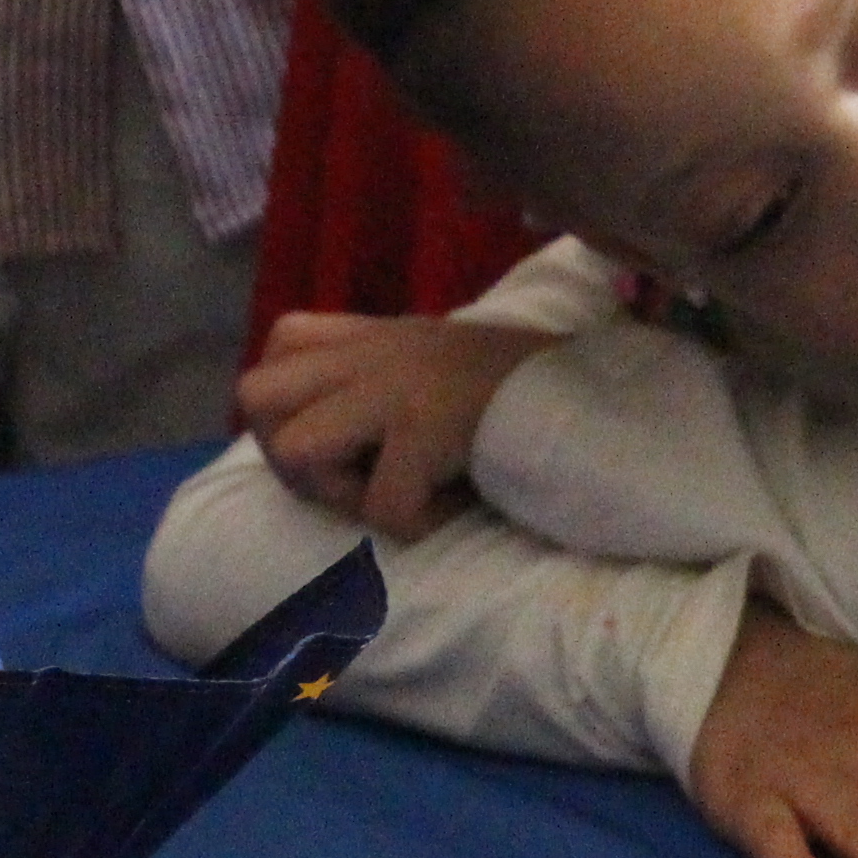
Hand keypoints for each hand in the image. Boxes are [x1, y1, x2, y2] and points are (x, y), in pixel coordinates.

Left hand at [234, 313, 561, 535]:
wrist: (604, 396)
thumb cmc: (532, 390)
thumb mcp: (444, 361)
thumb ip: (388, 374)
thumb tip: (336, 432)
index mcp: (382, 334)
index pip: (282, 342)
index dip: (293, 402)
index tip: (347, 436)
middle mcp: (378, 351)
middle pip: (254, 395)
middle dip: (289, 454)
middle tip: (352, 475)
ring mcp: (397, 386)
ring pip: (291, 449)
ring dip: (339, 492)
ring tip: (395, 492)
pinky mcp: (427, 427)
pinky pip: (382, 506)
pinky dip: (416, 523)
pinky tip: (454, 508)